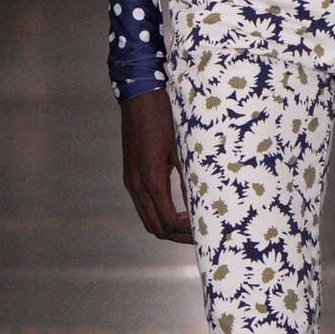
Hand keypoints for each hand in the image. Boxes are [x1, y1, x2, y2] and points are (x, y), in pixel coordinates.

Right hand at [120, 88, 192, 242]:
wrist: (140, 97)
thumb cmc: (164, 118)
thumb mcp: (182, 149)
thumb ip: (190, 180)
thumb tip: (202, 206)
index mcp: (151, 180)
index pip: (167, 222)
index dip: (186, 231)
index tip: (205, 227)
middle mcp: (136, 185)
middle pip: (154, 228)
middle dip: (177, 235)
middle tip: (200, 233)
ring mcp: (130, 181)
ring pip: (146, 219)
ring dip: (166, 226)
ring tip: (189, 224)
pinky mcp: (129, 176)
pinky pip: (142, 205)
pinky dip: (158, 214)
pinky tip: (177, 208)